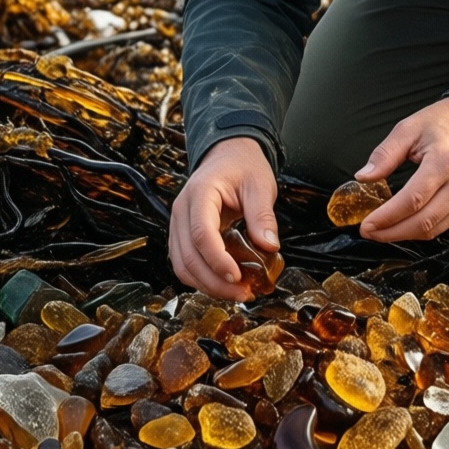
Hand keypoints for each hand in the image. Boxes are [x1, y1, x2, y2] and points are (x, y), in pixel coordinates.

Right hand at [168, 137, 278, 300]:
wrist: (228, 155)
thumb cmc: (243, 167)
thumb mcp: (260, 185)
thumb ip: (262, 215)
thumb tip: (270, 246)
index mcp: (200, 193)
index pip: (201, 233)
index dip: (217, 260)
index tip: (238, 277)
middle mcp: (182, 210)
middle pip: (188, 256)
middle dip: (214, 281)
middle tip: (244, 294)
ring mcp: (178, 224)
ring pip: (182, 265)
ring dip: (207, 285)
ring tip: (237, 293)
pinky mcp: (182, 235)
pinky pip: (185, 263)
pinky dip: (202, 278)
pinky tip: (225, 284)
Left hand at [357, 98, 448, 241]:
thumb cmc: (444, 123)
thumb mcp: (409, 129)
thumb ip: (385, 154)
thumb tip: (363, 177)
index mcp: (444, 162)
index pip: (412, 200)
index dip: (387, 217)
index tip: (367, 224)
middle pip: (423, 222)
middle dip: (392, 232)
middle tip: (369, 232)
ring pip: (433, 230)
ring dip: (404, 235)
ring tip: (381, 231)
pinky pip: (442, 226)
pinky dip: (420, 230)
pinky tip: (402, 225)